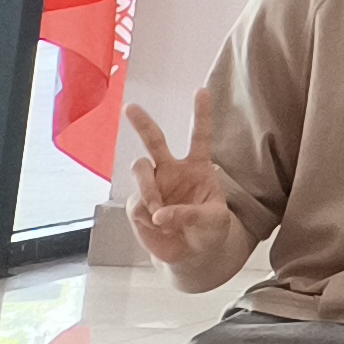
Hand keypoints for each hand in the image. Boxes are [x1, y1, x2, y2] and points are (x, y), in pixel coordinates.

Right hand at [121, 92, 240, 270]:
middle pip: (155, 140)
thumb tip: (160, 213)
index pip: (200, 136)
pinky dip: (145, 214)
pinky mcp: (138, 204)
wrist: (193, 253)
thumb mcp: (213, 221)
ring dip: (148, 188)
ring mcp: (153, 186)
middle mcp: (173, 171)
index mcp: (199, 167)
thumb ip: (190, 214)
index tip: (201, 90)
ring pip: (140, 169)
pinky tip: (156, 225)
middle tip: (130, 107)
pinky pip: (135, 202)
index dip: (201, 113)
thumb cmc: (210, 230)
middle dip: (142, 123)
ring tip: (158, 211)